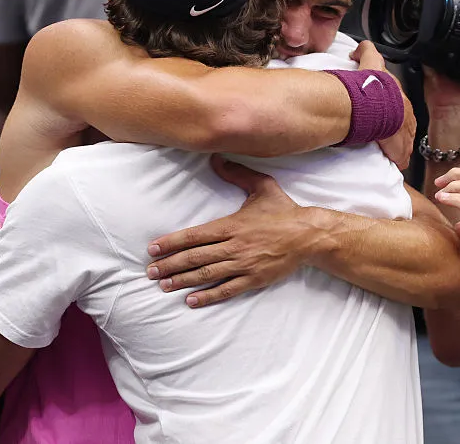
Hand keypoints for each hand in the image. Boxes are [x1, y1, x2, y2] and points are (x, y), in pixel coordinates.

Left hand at [145, 156, 326, 307]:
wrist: (309, 236)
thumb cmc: (284, 211)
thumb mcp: (261, 186)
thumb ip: (237, 173)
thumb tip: (216, 157)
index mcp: (232, 225)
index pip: (195, 235)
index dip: (172, 242)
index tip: (153, 249)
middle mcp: (234, 246)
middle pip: (195, 257)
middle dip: (170, 265)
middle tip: (150, 271)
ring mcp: (244, 265)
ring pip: (207, 275)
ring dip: (183, 281)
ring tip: (164, 285)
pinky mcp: (254, 279)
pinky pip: (227, 290)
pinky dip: (208, 296)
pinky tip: (191, 301)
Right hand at [350, 41, 415, 169]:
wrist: (375, 106)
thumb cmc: (374, 87)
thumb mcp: (371, 61)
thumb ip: (366, 51)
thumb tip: (358, 48)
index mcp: (400, 97)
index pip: (401, 105)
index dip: (394, 110)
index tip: (386, 114)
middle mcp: (406, 115)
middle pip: (405, 124)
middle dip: (397, 129)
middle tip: (384, 134)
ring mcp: (405, 134)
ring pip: (405, 141)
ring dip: (397, 145)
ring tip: (387, 150)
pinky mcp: (400, 149)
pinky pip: (401, 156)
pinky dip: (397, 159)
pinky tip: (393, 162)